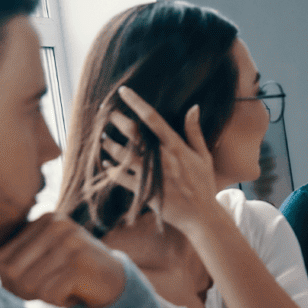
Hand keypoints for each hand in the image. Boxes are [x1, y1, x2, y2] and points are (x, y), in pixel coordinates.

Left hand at [0, 213, 125, 307]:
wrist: (116, 281)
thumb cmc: (74, 271)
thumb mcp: (47, 254)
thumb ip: (20, 256)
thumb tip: (0, 271)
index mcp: (46, 219)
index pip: (2, 256)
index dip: (9, 279)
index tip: (33, 284)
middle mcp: (58, 226)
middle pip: (12, 271)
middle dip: (24, 290)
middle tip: (45, 293)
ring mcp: (70, 244)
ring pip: (30, 285)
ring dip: (44, 297)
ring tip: (63, 290)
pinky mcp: (79, 265)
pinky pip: (50, 294)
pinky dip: (60, 302)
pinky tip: (76, 293)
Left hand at [105, 87, 218, 234]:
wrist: (201, 216)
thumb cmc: (203, 184)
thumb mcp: (203, 156)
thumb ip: (194, 132)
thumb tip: (193, 107)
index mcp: (175, 147)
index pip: (152, 118)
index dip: (136, 102)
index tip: (123, 91)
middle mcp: (161, 159)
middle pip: (132, 133)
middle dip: (117, 121)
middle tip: (107, 114)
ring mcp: (151, 175)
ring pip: (122, 155)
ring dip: (110, 145)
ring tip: (104, 139)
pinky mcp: (144, 191)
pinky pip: (120, 177)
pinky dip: (111, 170)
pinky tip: (108, 164)